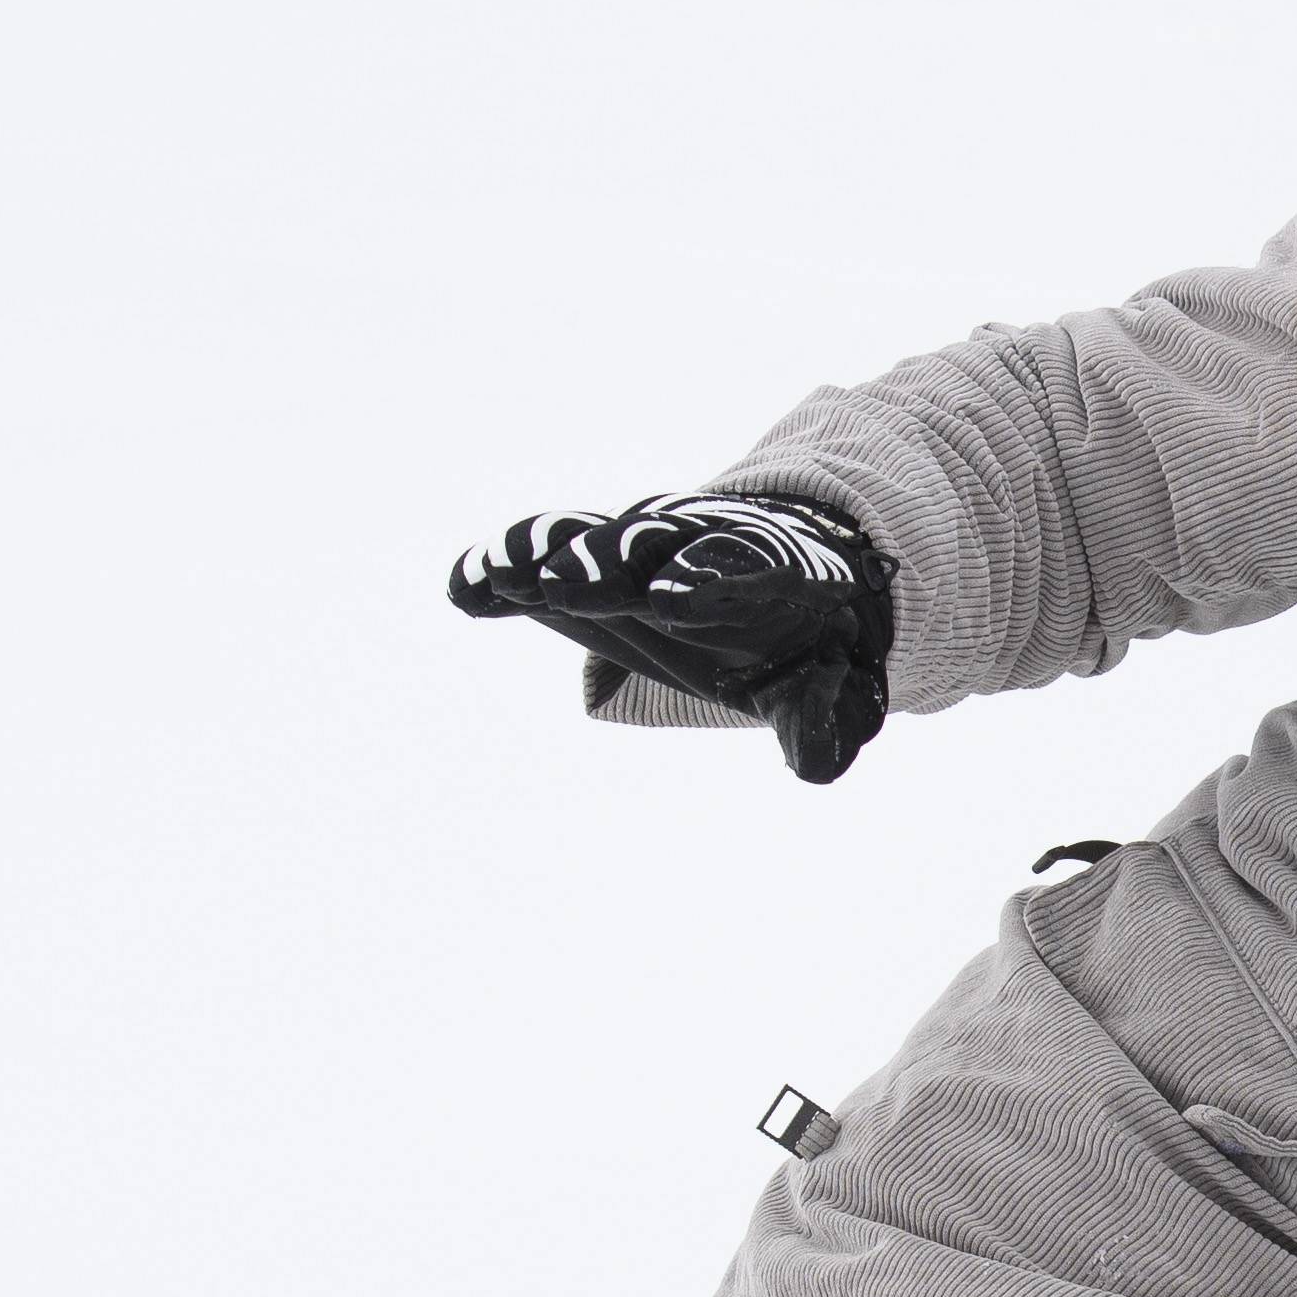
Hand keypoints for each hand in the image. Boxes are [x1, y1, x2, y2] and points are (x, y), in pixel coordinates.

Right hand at [450, 489, 892, 781]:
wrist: (785, 587)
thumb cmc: (807, 650)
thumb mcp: (831, 693)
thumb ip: (822, 726)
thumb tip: (814, 760)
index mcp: (779, 571)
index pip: (747, 563)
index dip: (709, 578)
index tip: (667, 601)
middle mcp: (707, 541)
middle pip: (657, 540)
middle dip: (612, 564)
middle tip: (565, 590)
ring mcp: (649, 541)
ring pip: (598, 535)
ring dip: (550, 555)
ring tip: (503, 579)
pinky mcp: (599, 551)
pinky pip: (551, 544)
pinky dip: (509, 559)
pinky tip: (465, 588)